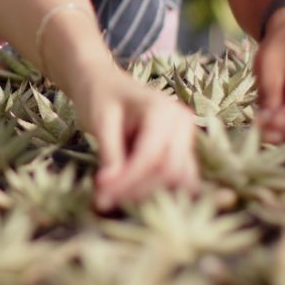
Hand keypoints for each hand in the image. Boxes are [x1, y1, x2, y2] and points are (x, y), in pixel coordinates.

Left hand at [71, 66, 199, 211]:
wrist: (103, 82)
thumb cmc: (100, 96)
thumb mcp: (99, 121)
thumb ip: (109, 154)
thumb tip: (108, 190)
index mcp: (163, 111)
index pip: (151, 157)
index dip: (127, 181)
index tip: (101, 196)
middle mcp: (182, 124)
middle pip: (169, 172)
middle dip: (137, 191)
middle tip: (104, 201)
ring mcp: (185, 138)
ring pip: (177, 180)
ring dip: (148, 195)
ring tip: (115, 199)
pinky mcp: (181, 151)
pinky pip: (177, 179)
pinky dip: (157, 191)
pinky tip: (129, 196)